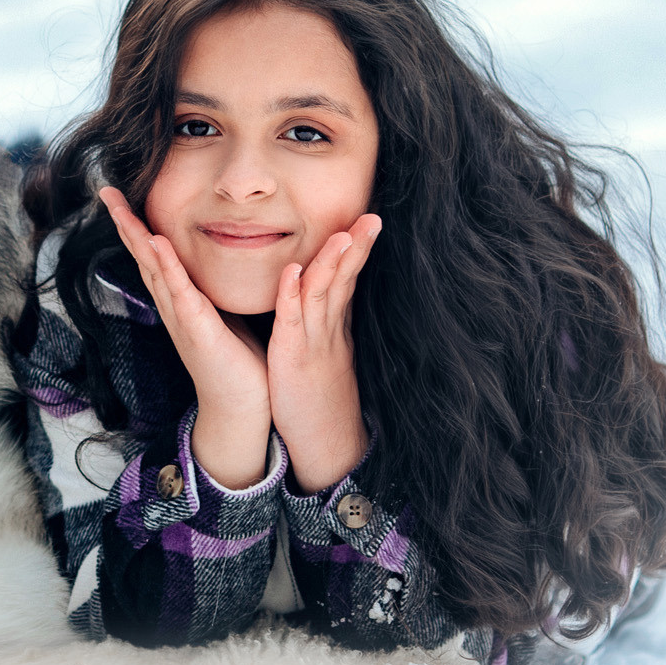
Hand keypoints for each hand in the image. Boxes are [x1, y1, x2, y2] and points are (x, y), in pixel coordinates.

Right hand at [100, 187, 271, 488]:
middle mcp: (173, 305)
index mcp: (181, 300)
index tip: (123, 196)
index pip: (155, 255)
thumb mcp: (223, 316)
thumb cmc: (237, 362)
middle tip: (106, 190)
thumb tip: (216, 265)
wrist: (241, 406)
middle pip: (143, 256)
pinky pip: (180, 292)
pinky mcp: (197, 329)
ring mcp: (181, 317)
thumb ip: (213, 291)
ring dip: (136, 237)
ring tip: (119, 207)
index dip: (138, 225)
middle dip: (125, 222)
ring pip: (153, 268)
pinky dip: (166, 267)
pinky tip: (156, 243)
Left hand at [268, 213, 379, 491]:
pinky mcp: (293, 359)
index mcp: (336, 330)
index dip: (358, 251)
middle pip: (344, 281)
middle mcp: (329, 332)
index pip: (348, 281)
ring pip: (324, 294)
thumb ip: (329, 331)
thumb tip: (329, 306)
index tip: (369, 221)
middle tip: (373, 216)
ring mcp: (313, 344)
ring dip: (331, 261)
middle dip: (358, 247)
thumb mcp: (330, 360)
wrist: (328, 448)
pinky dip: (292, 295)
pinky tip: (294, 271)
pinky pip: (292, 321)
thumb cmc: (324, 404)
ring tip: (343, 232)